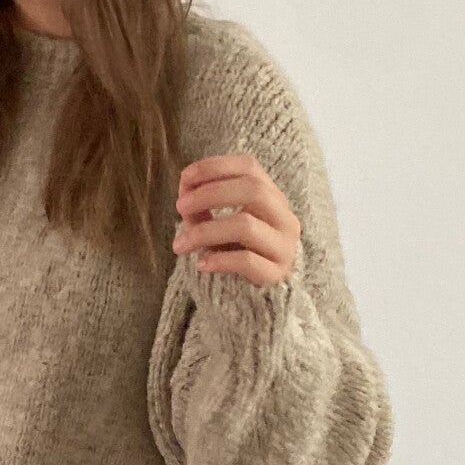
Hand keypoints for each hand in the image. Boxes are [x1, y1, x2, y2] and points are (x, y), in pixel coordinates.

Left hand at [172, 155, 300, 286]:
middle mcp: (284, 217)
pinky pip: (247, 261)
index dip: (215, 167)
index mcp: (272, 197)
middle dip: (209, 194)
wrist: (260, 297)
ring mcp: (284, 246)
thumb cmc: (237, 251)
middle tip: (179, 207)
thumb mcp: (221, 222)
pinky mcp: (277, 274)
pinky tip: (201, 264)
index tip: (184, 177)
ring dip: (205, 231)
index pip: (250, 167)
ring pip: (245, 225)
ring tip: (180, 244)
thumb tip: (184, 188)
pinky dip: (218, 260)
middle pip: (252, 190)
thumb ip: (204, 204)